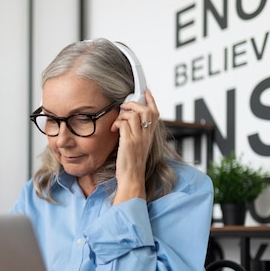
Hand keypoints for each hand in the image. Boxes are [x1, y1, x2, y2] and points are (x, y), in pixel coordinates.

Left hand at [110, 89, 159, 203]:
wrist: (132, 178)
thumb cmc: (132, 164)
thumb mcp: (139, 146)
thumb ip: (138, 133)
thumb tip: (129, 122)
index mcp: (150, 135)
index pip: (155, 113)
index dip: (151, 100)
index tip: (146, 92)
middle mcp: (147, 135)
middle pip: (146, 110)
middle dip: (134, 104)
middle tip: (124, 106)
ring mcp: (138, 138)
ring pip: (134, 115)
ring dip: (123, 114)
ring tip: (117, 122)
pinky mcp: (129, 142)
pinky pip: (123, 124)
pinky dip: (117, 123)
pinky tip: (113, 129)